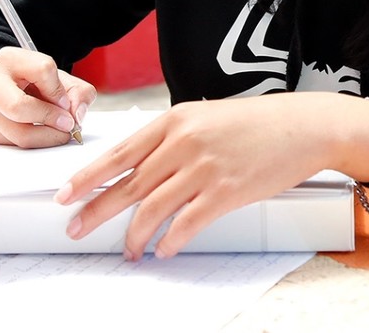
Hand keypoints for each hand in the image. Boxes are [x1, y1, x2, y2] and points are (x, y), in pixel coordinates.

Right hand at [0, 47, 93, 147]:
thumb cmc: (25, 79)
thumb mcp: (53, 75)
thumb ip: (74, 89)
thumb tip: (77, 115)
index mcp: (11, 61)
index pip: (42, 70)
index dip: (58, 89)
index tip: (66, 102)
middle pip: (19, 107)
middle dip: (51, 119)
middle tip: (68, 124)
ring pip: (21, 135)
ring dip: (49, 137)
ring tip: (60, 131)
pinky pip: (19, 146)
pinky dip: (38, 143)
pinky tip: (44, 133)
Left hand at [56, 94, 352, 259]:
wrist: (302, 127)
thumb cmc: (256, 123)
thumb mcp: (205, 118)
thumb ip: (172, 139)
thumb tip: (139, 167)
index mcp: (175, 120)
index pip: (120, 152)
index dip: (89, 176)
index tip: (66, 193)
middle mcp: (184, 142)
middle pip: (128, 183)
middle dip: (96, 209)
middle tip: (75, 228)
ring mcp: (204, 168)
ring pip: (151, 209)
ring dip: (134, 235)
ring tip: (128, 251)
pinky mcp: (225, 192)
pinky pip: (185, 224)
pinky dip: (170, 241)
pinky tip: (163, 250)